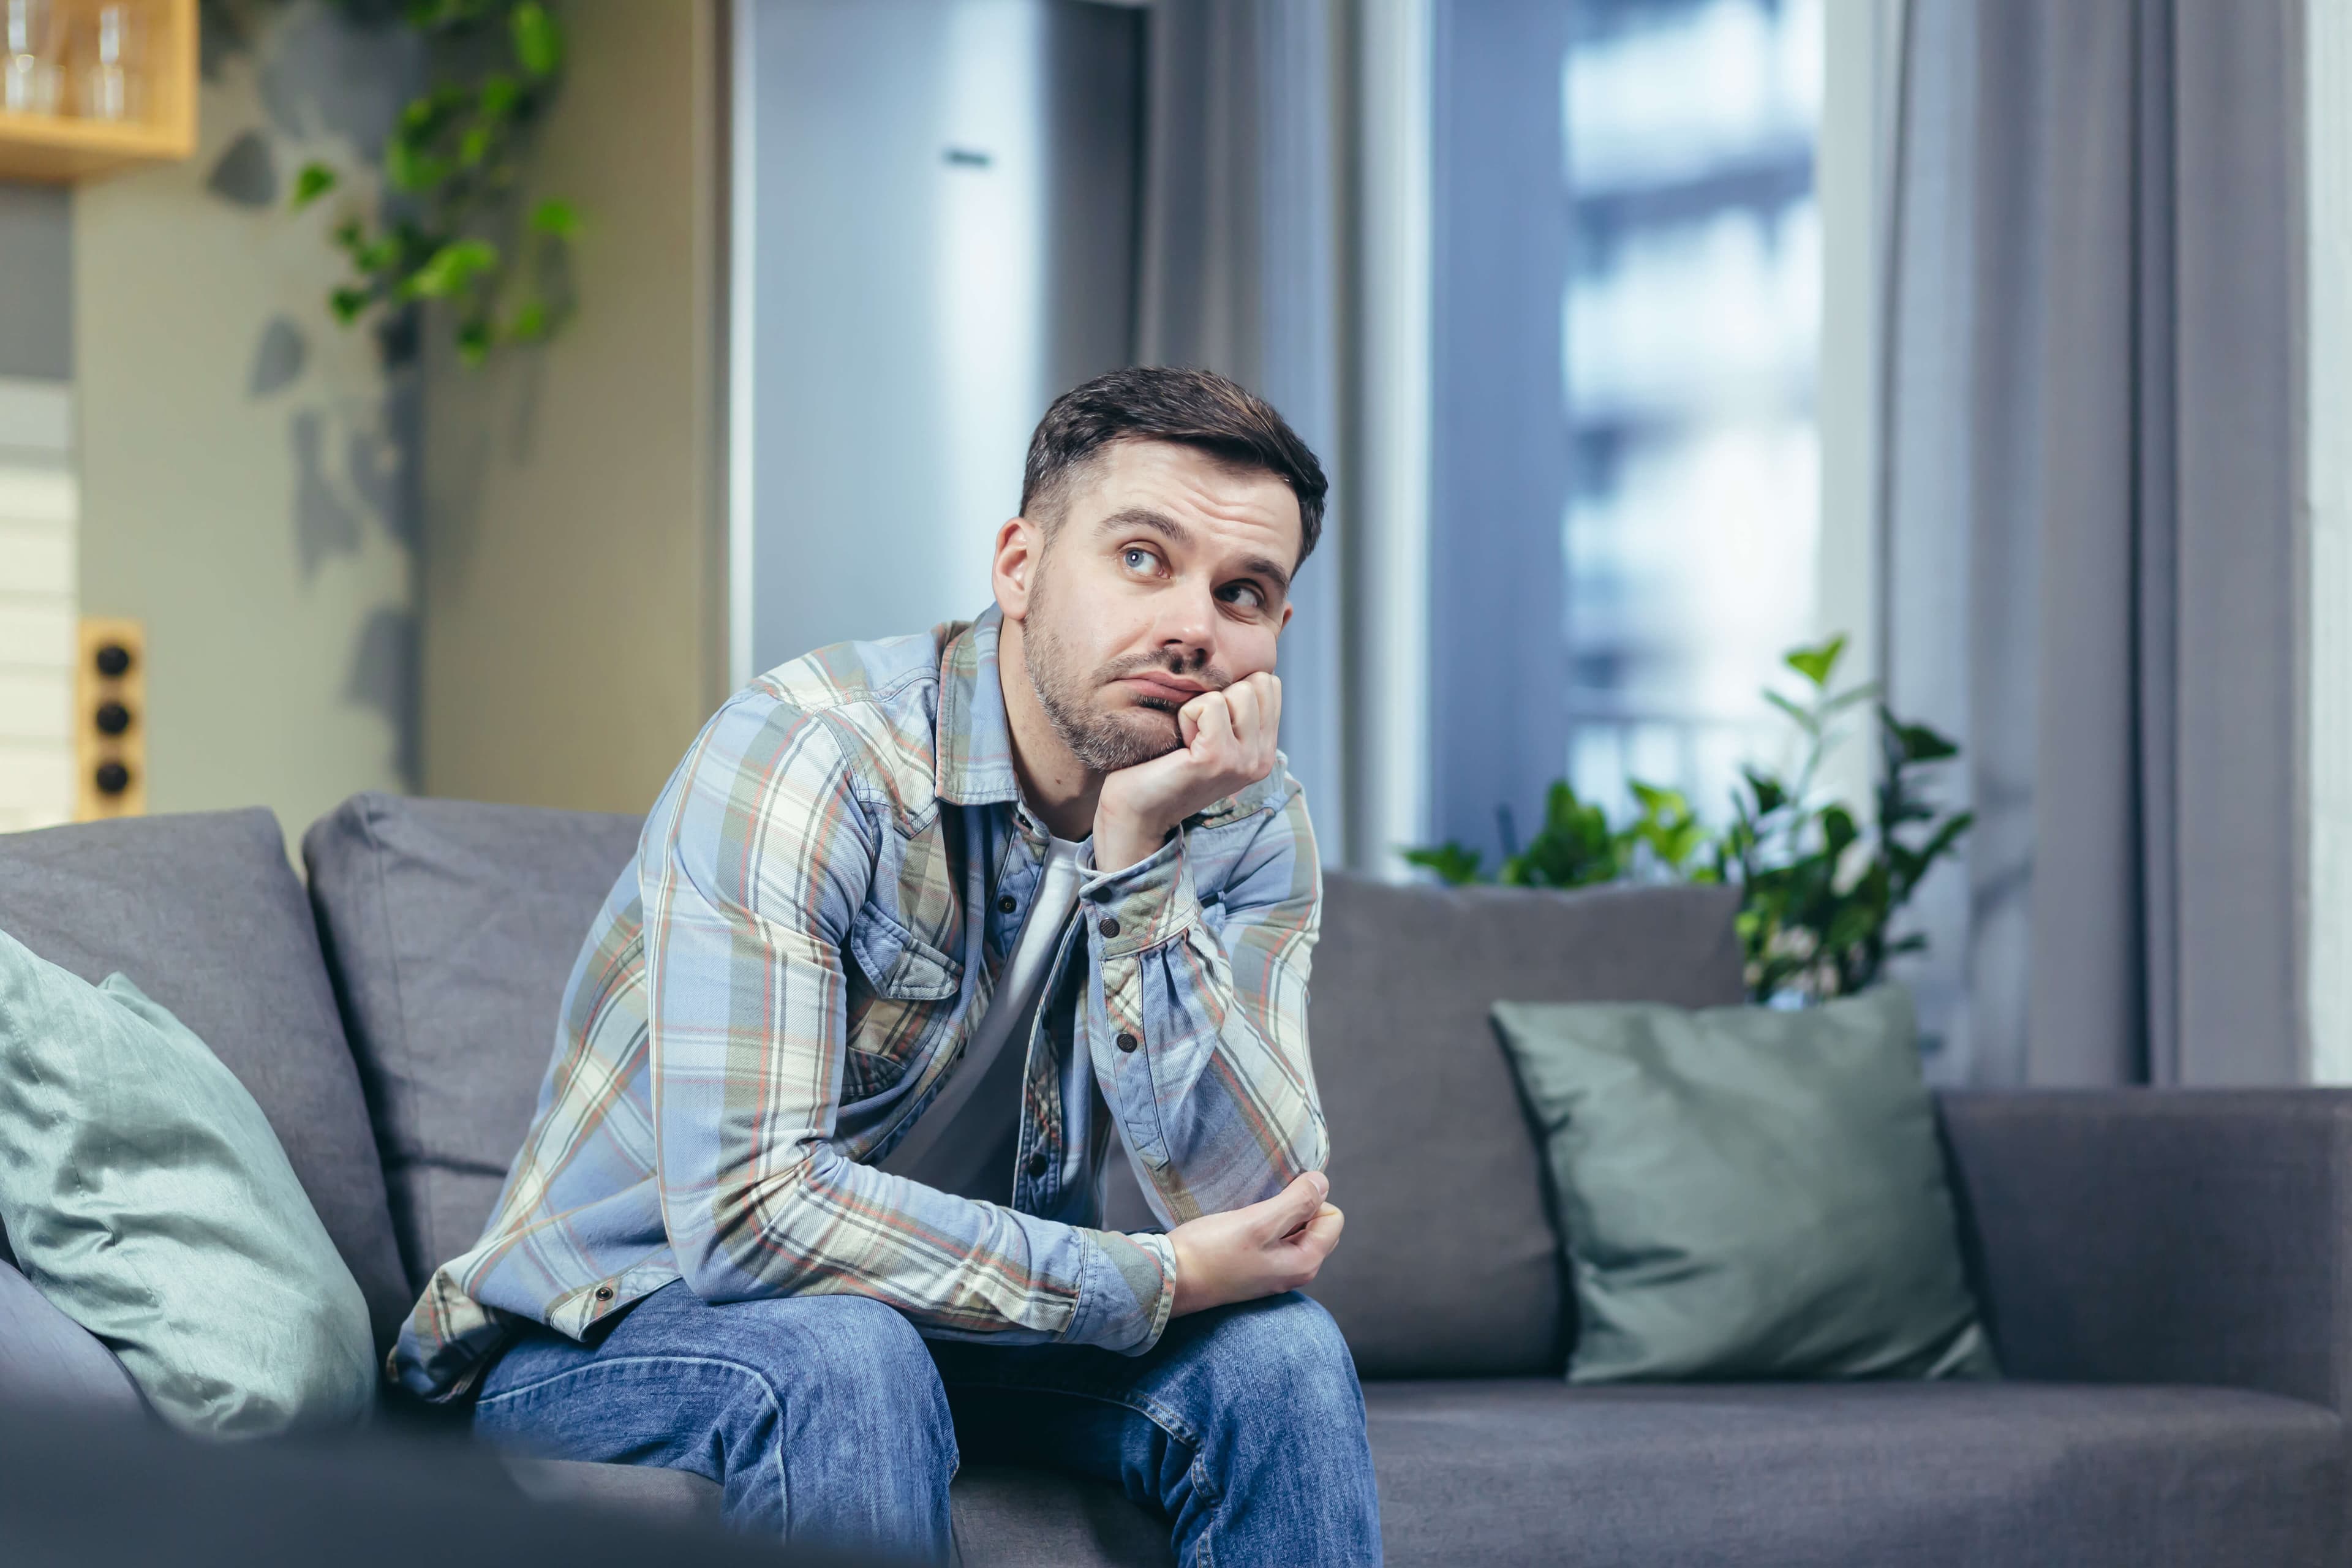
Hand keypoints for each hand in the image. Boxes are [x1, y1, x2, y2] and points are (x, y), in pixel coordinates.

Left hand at [1094, 672, 1281, 871]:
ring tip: (1187, 740)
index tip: (1208, 723)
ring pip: (1237, 691)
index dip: (1232, 689)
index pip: (1269, 684)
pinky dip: (1186, 716)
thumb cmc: (1164, 764)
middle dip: (1219, 695)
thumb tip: (1242, 667)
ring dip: (1201, 707)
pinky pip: (1209, 705)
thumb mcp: (1213, 735)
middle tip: (1195, 732)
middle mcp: (1263, 759)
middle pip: (1257, 683)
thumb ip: (1235, 711)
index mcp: (1265, 750)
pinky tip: (1179, 744)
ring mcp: (1244, 761)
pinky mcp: (1218, 759)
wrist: (1136, 810)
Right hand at [1165, 1170, 1343, 1317]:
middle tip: (1263, 1209)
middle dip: (1298, 1208)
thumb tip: (1323, 1182)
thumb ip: (1296, 1203)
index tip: (1276, 1202)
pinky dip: (1265, 1225)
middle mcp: (1296, 1271)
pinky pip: (1277, 1237)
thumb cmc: (1210, 1252)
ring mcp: (1276, 1270)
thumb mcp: (1257, 1222)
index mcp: (1305, 1263)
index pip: (1333, 1217)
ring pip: (1296, 1229)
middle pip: (1318, 1224)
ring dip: (1279, 1215)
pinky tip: (1241, 1225)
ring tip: (1249, 1216)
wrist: (1170, 1278)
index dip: (1309, 1200)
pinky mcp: (1257, 1266)